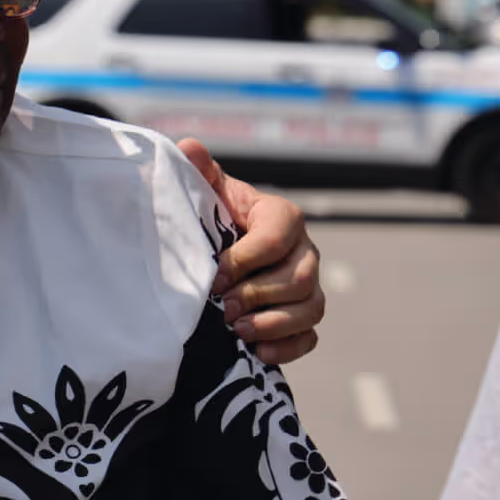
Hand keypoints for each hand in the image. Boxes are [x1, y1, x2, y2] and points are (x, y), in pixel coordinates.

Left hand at [178, 138, 323, 365]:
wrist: (218, 254)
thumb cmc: (214, 220)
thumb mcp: (207, 195)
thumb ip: (201, 173)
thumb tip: (188, 146)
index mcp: (281, 217)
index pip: (277, 236)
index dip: (245, 259)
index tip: (213, 276)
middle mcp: (304, 251)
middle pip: (299, 277)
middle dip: (259, 295)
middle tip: (223, 309)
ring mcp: (309, 286)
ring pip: (311, 307)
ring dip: (274, 323)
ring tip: (239, 331)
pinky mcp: (303, 317)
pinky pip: (311, 336)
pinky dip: (288, 347)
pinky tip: (260, 352)